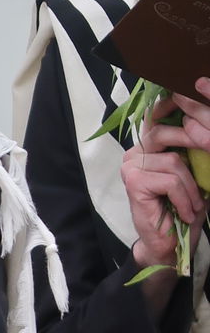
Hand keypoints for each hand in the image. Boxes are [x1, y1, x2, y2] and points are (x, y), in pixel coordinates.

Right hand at [124, 86, 209, 287]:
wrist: (168, 245)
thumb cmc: (183, 208)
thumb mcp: (195, 172)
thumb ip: (193, 147)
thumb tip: (205, 124)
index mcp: (148, 145)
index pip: (158, 113)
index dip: (175, 102)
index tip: (194, 87)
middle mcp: (135, 151)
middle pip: (166, 130)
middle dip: (196, 140)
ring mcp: (131, 166)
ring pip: (174, 161)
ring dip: (193, 187)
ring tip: (195, 204)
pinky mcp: (133, 182)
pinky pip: (171, 180)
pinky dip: (186, 198)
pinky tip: (185, 212)